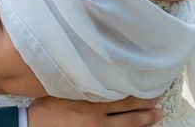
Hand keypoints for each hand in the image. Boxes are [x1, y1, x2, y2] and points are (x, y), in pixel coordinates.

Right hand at [27, 96, 162, 126]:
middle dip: (147, 112)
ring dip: (142, 124)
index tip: (153, 91)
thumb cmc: (47, 106)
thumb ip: (84, 84)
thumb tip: (100, 73)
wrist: (33, 126)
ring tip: (156, 118)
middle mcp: (98, 120)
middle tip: (160, 107)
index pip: (123, 99)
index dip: (140, 96)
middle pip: (130, 117)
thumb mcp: (66, 89)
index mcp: (92, 103)